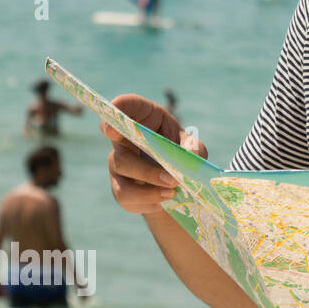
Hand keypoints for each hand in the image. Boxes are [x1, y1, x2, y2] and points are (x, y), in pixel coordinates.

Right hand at [102, 95, 207, 216]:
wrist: (176, 180)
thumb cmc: (180, 152)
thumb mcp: (191, 146)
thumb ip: (194, 149)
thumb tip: (191, 159)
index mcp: (142, 121)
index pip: (126, 106)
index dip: (119, 107)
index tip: (114, 115)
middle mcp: (123, 141)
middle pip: (122, 155)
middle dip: (146, 170)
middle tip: (172, 178)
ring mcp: (118, 165)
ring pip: (122, 180)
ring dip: (148, 190)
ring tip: (172, 192)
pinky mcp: (119, 188)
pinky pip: (126, 198)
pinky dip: (149, 201)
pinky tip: (166, 200)